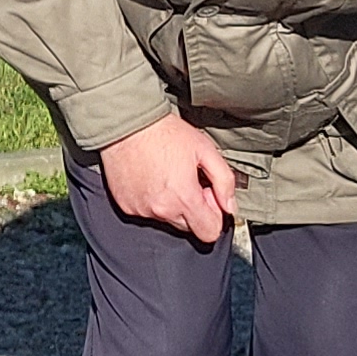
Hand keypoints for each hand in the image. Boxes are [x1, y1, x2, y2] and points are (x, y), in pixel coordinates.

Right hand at [94, 113, 239, 245]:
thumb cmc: (164, 132)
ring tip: (167, 175)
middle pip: (188, 227)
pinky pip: (146, 212)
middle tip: (186, 180)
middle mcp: (161, 209)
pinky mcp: (126, 206)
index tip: (207, 193)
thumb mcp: (206, 150)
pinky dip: (152, 200)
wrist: (128, 123)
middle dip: (192, 208)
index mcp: (184, 197)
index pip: (209, 232)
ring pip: (167, 219)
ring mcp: (141, 209)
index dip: (214, 214)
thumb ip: (225, 181)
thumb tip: (230, 205)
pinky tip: (151, 178)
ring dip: (172, 203)